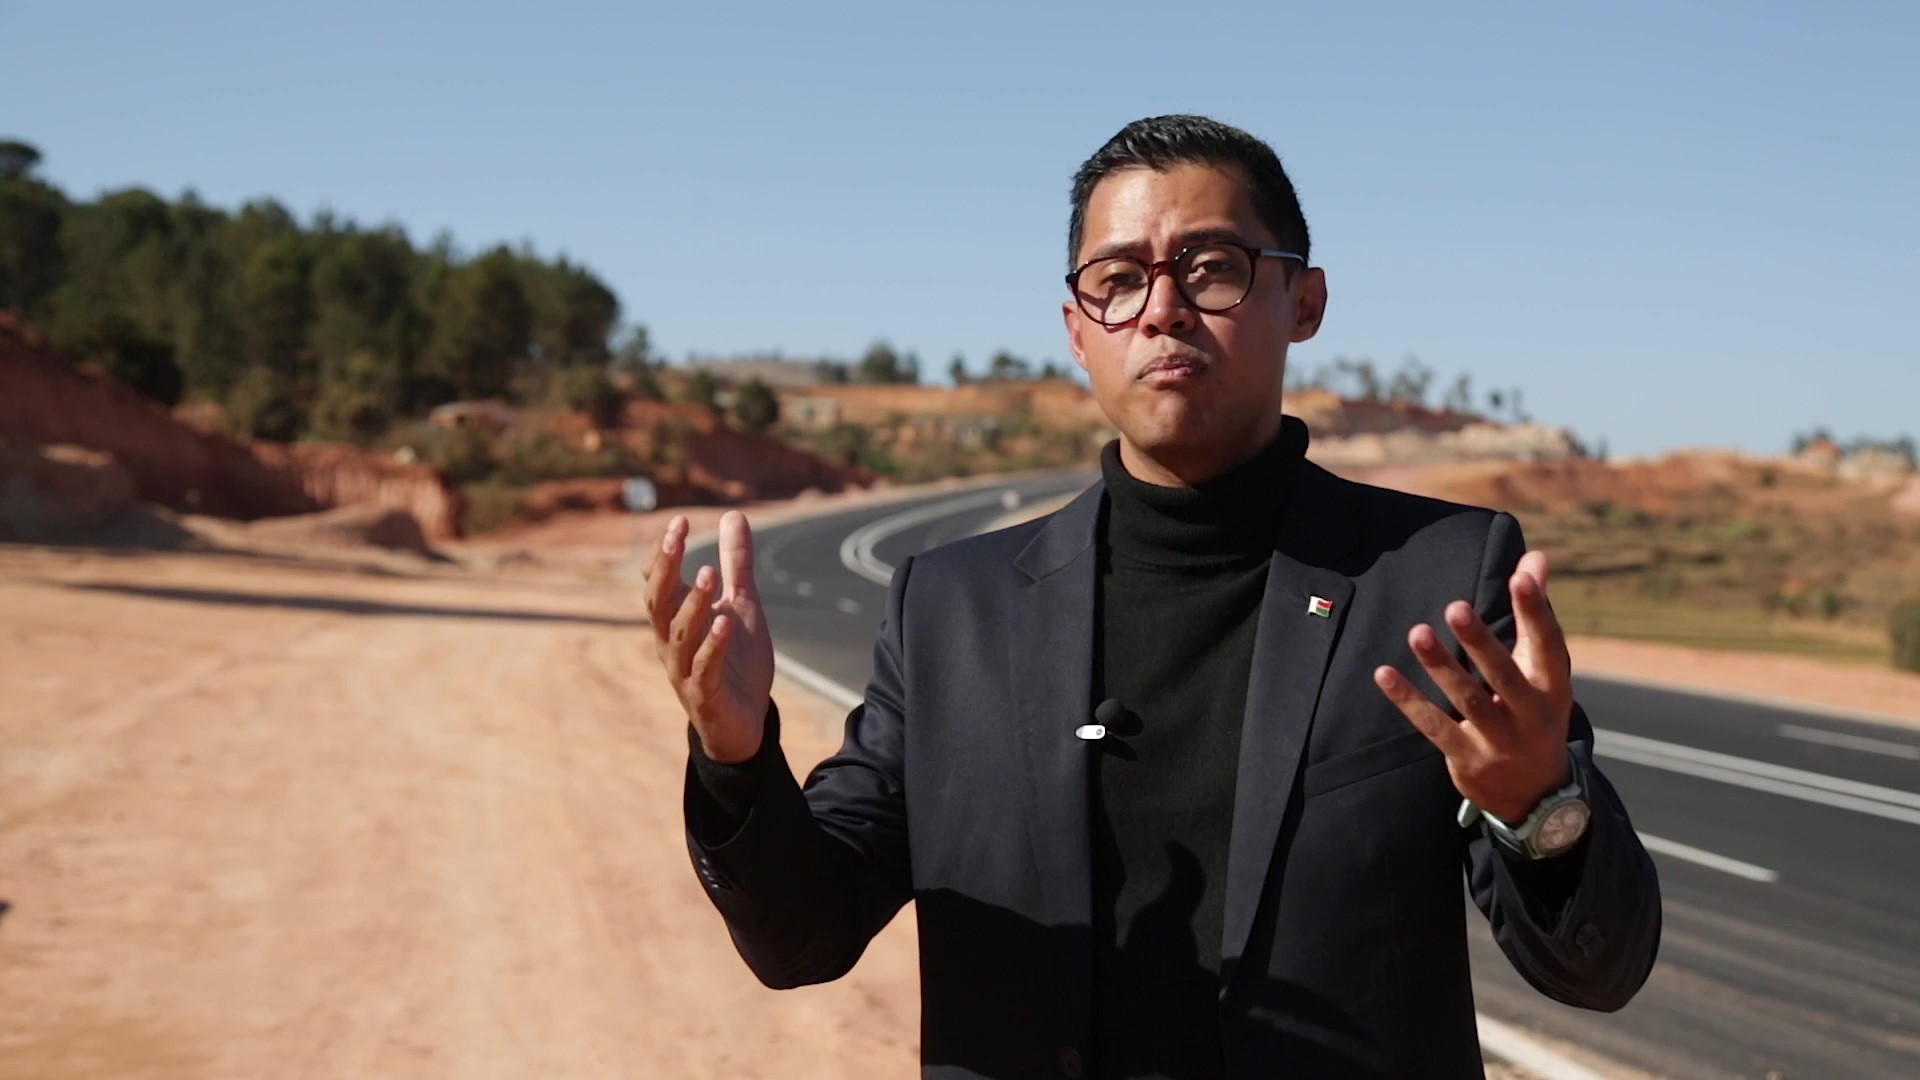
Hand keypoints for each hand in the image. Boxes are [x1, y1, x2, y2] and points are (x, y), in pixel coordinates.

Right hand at [644, 511, 775, 763]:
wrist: (745, 723)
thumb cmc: (736, 662)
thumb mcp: (742, 605)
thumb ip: (736, 565)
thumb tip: (732, 515)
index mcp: (676, 620)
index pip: (658, 582)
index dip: (664, 554)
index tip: (678, 521)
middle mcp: (671, 643)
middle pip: (658, 602)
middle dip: (666, 569)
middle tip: (677, 537)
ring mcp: (685, 670)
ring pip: (679, 633)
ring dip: (693, 603)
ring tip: (710, 574)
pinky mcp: (704, 695)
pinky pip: (704, 668)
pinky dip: (713, 645)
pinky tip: (724, 623)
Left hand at [1372, 551, 1573, 823]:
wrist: (1535, 795)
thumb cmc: (1534, 713)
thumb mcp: (1543, 670)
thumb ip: (1533, 615)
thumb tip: (1534, 559)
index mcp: (1552, 687)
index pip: (1548, 645)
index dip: (1537, 611)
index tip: (1521, 577)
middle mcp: (1529, 715)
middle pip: (1504, 675)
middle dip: (1480, 642)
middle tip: (1455, 606)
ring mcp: (1498, 741)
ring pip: (1467, 700)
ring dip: (1441, 666)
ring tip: (1417, 632)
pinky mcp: (1467, 759)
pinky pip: (1434, 727)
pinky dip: (1409, 701)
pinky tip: (1384, 674)